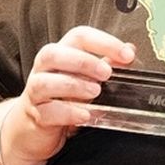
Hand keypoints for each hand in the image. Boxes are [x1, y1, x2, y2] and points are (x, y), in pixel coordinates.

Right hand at [6, 26, 134, 164]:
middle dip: (83, 61)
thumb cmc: (62, 98)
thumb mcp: (87, 78)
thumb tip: (129, 51)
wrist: (34, 128)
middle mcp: (44, 69)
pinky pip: (48, 111)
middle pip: (54, 54)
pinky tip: (85, 114)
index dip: (103, 41)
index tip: (126, 54)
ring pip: (45, 82)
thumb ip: (106, 63)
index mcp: (61, 53)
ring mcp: (36, 91)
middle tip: (106, 73)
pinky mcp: (36, 114)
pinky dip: (68, 112)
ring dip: (73, 85)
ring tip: (95, 92)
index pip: (79, 36)